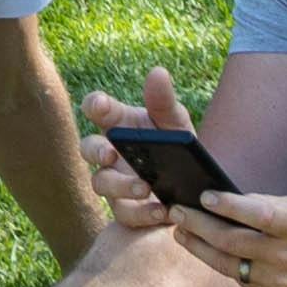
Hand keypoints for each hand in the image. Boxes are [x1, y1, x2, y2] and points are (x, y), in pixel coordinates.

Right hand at [74, 65, 215, 238]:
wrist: (199, 187)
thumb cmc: (178, 146)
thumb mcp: (177, 123)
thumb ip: (165, 102)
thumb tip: (157, 72)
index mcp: (119, 124)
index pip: (96, 108)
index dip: (94, 105)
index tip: (100, 106)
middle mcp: (110, 153)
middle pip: (87, 148)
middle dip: (95, 150)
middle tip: (111, 154)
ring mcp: (115, 183)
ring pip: (100, 184)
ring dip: (120, 185)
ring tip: (145, 187)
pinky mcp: (127, 210)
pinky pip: (124, 214)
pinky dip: (142, 213)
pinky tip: (161, 210)